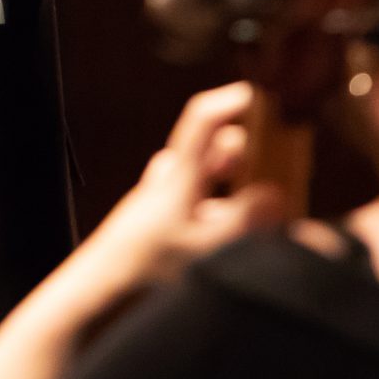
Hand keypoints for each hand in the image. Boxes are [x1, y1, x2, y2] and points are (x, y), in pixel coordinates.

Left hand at [83, 81, 286, 286]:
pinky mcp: (164, 215)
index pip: (203, 118)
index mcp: (179, 173)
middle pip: (213, 146)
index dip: (230, 100)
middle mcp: (171, 176)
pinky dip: (220, 204)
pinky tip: (233, 226)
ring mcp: (165, 194)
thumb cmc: (145, 263)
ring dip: (234, 179)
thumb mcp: (203, 247)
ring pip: (207, 173)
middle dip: (246, 149)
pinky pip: (199, 198)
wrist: (101, 284)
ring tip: (265, 195)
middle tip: (278, 161)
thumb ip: (242, 222)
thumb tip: (277, 195)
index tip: (260, 94)